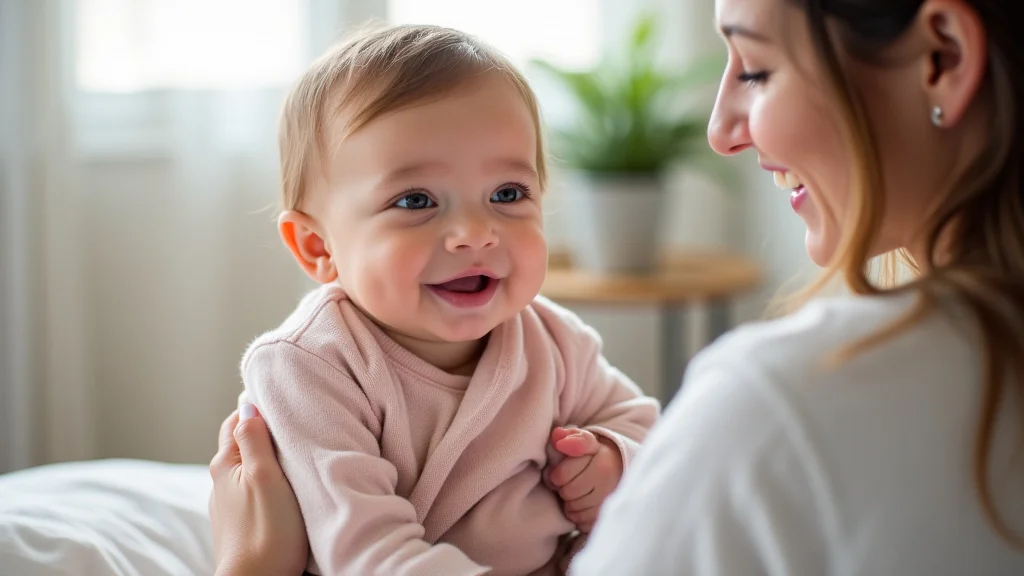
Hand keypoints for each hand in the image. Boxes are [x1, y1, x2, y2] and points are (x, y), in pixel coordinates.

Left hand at [209, 404, 307, 575]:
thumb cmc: (267, 532)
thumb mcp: (265, 476)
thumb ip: (254, 438)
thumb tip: (247, 404)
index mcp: (225, 463)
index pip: (237, 419)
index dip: (260, 408)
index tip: (286, 403)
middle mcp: (220, 480)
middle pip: (241, 442)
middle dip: (263, 431)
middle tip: (294, 424)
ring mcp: (228, 503)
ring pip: (247, 467)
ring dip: (267, 458)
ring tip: (294, 455)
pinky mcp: (239, 522)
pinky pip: (251, 490)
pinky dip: (266, 481)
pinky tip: (284, 488)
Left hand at [545, 427, 622, 532]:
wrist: (622, 469)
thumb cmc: (597, 455)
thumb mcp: (586, 441)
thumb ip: (571, 437)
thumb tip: (558, 438)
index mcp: (601, 462)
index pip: (561, 476)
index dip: (556, 475)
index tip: (560, 472)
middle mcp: (608, 481)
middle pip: (567, 493)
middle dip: (563, 489)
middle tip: (568, 484)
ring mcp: (610, 500)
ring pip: (574, 510)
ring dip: (569, 504)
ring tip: (575, 494)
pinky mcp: (609, 516)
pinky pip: (583, 523)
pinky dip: (578, 517)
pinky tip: (582, 506)